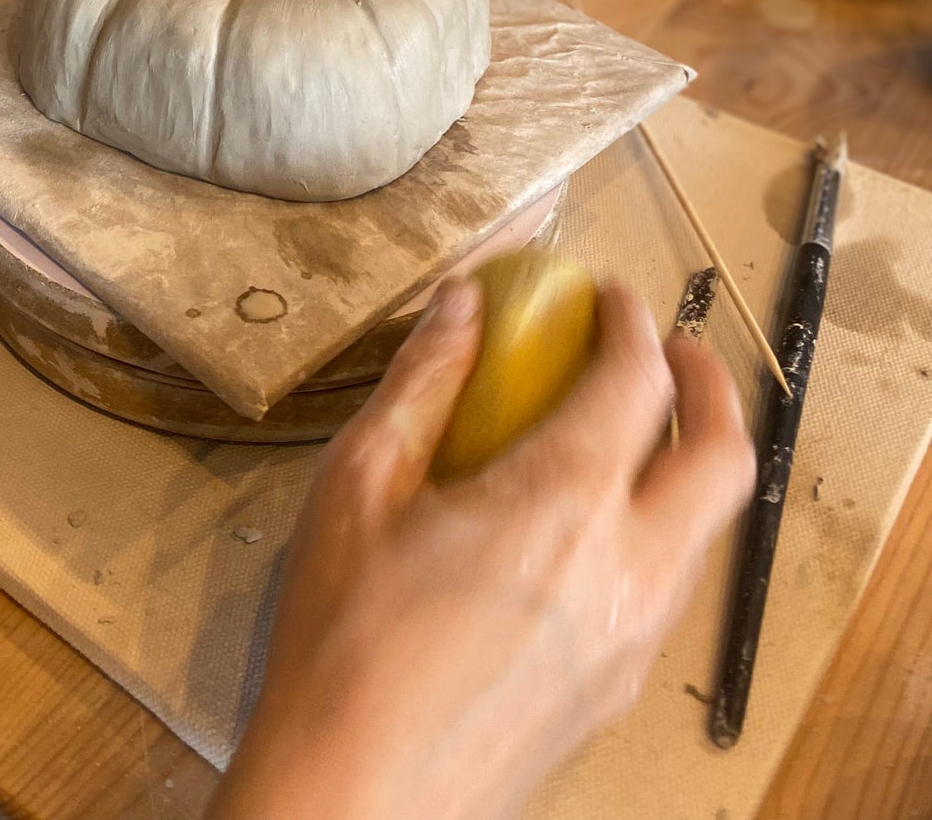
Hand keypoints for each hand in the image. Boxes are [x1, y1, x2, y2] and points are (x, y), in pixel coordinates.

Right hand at [211, 276, 753, 819]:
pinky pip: (668, 591)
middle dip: (708, 387)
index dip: (632, 323)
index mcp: (560, 503)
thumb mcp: (358, 487)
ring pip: (707, 532)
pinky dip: (657, 533)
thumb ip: (422, 381)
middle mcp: (624, 569)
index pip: (638, 383)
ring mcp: (633, 640)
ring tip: (628, 439)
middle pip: (724, 460)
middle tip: (666, 354)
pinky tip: (587, 534)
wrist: (356, 800)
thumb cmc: (343, 642)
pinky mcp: (618, 692)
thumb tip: (463, 305)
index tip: (610, 298)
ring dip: (689, 465)